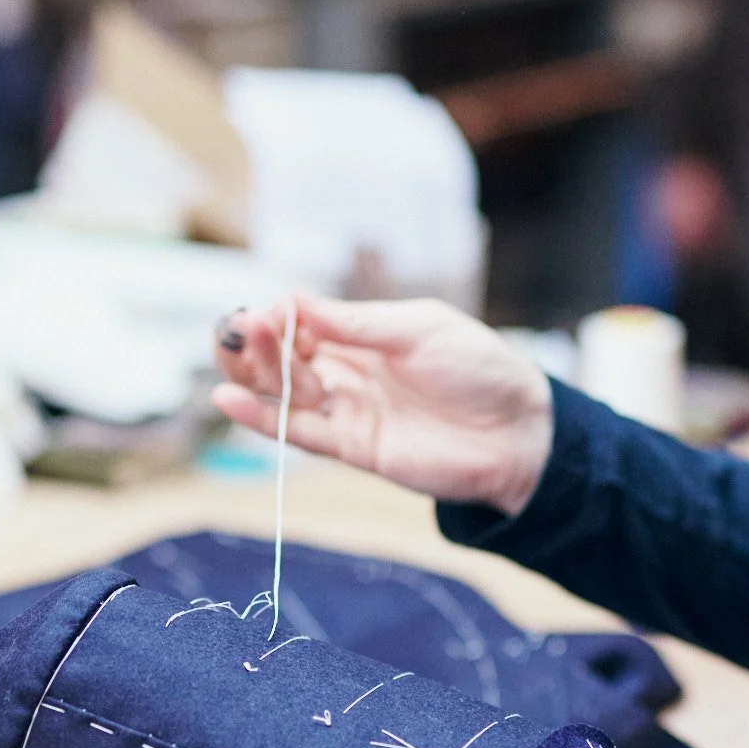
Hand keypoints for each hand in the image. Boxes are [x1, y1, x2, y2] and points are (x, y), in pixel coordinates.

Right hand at [213, 297, 553, 516]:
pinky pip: (297, 432)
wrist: (520, 432)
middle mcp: (348, 374)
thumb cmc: (480, 370)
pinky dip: (260, 418)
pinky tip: (227, 400)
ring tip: (240, 348)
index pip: (300, 322)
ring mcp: (348, 412)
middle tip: (245, 327)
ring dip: (255, 371)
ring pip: (282, 392)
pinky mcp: (353, 449)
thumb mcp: (418, 329)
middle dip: (257, 341)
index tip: (267, 308)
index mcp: (363, 337)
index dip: (277, 315)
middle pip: (281, 358)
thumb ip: (354, 322)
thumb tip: (292, 298)